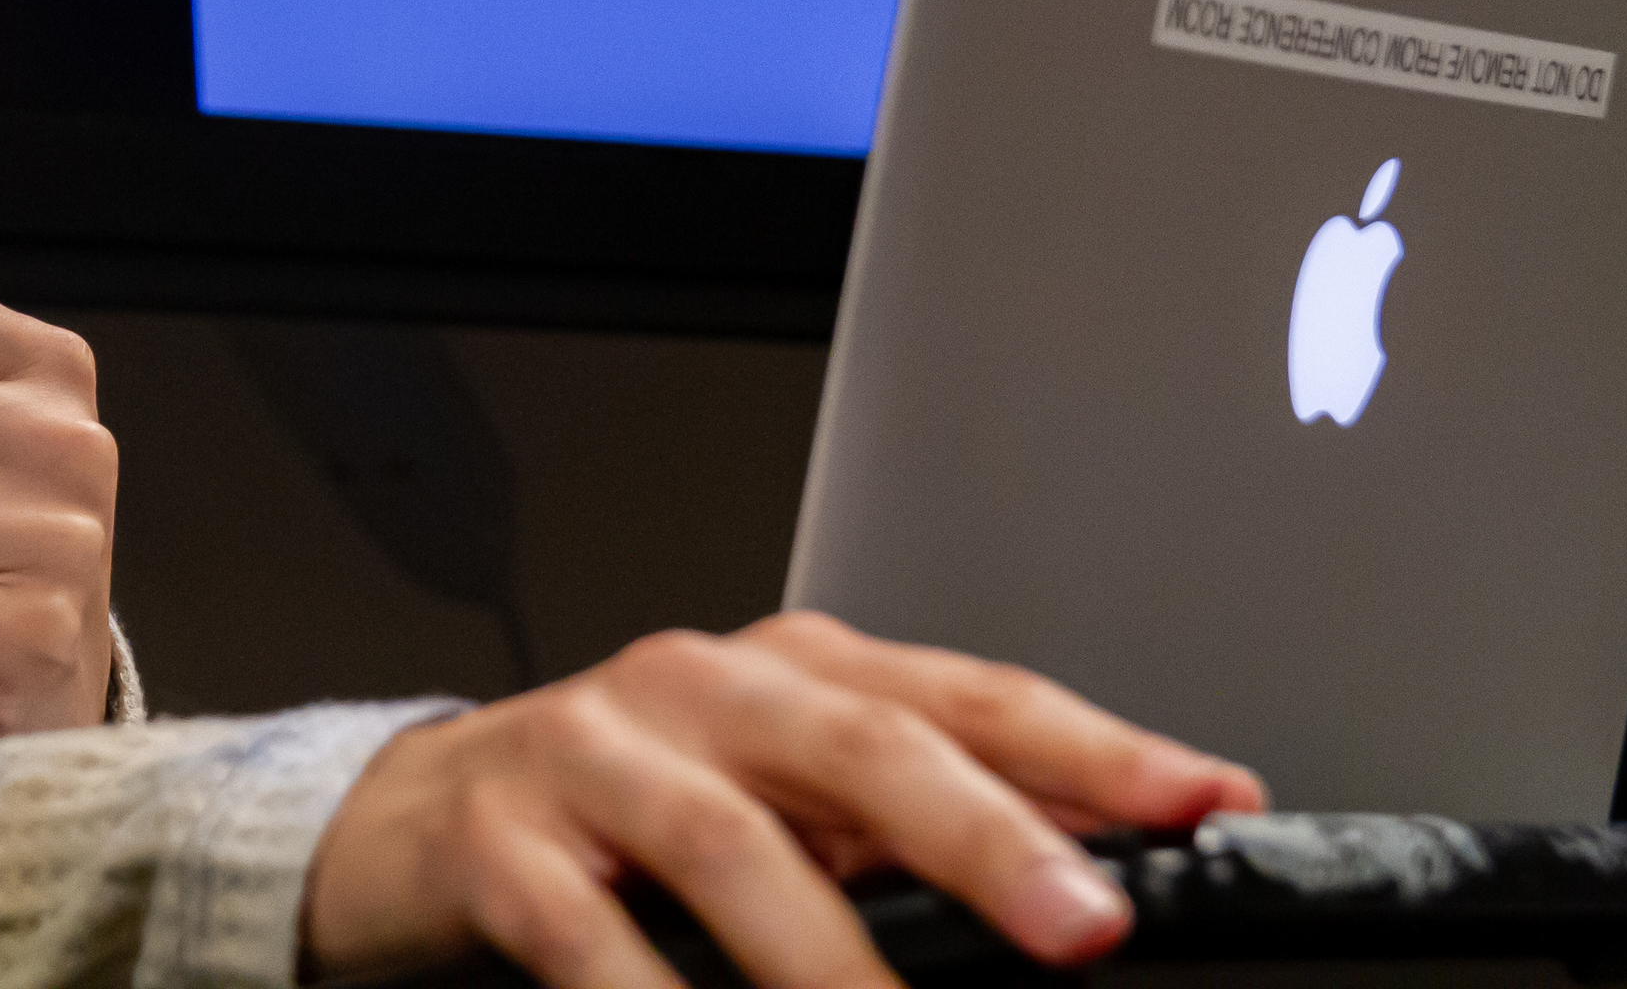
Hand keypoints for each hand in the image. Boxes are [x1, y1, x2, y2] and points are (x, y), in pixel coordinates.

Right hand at [301, 611, 1265, 987]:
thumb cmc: (630, 814)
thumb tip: (1099, 889)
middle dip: (985, 833)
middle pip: (860, 742)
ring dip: (828, 956)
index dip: (1092, 746)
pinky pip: (583, 930)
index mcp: (794, 670)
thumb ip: (917, 831)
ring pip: (730, 842)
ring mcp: (592, 755)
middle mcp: (702, 689)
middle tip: (1085, 924)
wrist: (417, 822)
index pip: (967, 692)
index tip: (1209, 804)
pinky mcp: (497, 840)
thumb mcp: (783, 803)